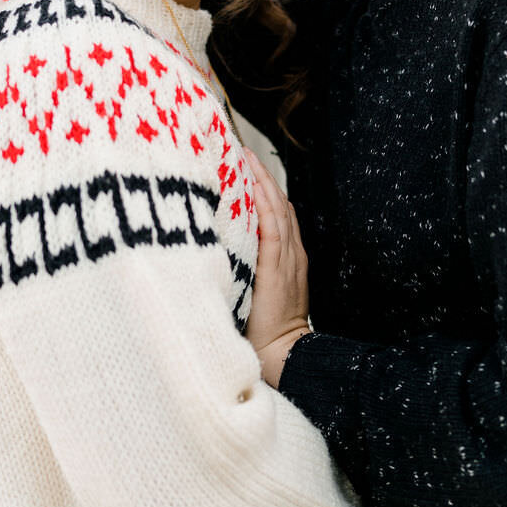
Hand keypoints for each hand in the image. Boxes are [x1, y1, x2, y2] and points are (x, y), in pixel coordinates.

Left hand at [244, 148, 309, 388]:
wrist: (286, 357)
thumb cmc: (265, 333)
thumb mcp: (256, 294)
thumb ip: (246, 272)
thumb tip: (216, 255)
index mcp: (286, 258)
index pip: (277, 213)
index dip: (263, 187)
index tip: (246, 165)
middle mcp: (290, 253)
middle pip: (278, 203)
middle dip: (261, 176)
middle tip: (242, 149)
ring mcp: (286, 259)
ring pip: (276, 209)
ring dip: (261, 181)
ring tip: (245, 156)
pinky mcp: (278, 268)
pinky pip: (273, 228)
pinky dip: (264, 204)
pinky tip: (255, 186)